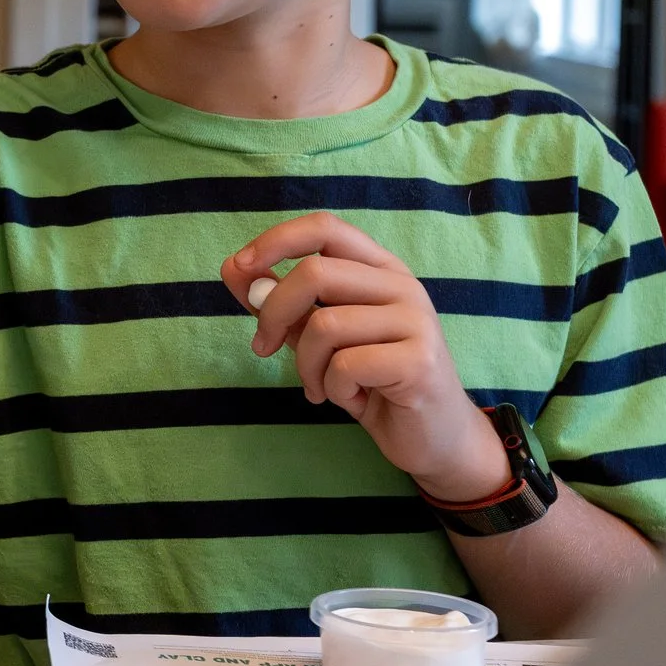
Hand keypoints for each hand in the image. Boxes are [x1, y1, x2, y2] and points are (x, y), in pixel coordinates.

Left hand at [225, 214, 508, 502]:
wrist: (433, 438)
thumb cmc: (372, 382)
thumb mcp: (318, 337)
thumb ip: (280, 302)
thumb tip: (232, 268)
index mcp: (380, 269)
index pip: (325, 227)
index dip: (276, 240)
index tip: (240, 267)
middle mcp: (403, 285)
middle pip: (314, 272)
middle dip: (272, 313)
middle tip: (263, 348)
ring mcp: (416, 321)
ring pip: (325, 324)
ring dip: (305, 364)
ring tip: (319, 385)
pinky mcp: (420, 361)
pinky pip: (345, 365)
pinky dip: (333, 388)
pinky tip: (352, 399)